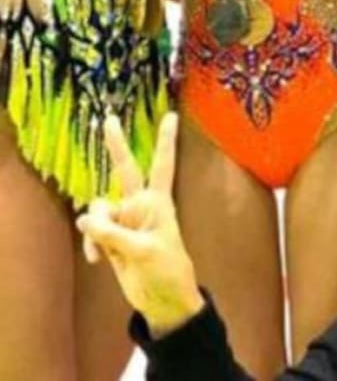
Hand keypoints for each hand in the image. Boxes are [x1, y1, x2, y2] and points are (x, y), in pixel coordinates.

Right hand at [76, 114, 204, 337]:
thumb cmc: (166, 270)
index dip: (166, 142)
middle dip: (117, 145)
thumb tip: (85, 219)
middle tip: (109, 119)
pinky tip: (97, 260)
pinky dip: (91, 243)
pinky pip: (92, 230)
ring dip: (96, 227)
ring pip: (99, 208)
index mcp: (160, 202)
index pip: (163, 165)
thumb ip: (114, 233)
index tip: (171, 116)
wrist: (162, 299)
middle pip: (125, 170)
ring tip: (104, 251)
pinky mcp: (111, 236)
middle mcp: (141, 205)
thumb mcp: (144, 250)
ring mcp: (125, 220)